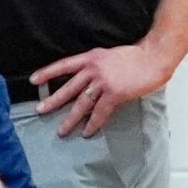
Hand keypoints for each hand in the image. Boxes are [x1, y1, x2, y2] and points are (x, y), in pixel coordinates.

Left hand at [32, 40, 174, 138]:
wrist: (154, 56)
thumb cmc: (135, 56)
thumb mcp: (108, 55)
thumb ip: (96, 66)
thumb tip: (86, 79)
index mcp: (90, 57)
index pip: (63, 65)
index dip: (48, 73)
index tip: (33, 80)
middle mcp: (93, 69)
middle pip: (68, 88)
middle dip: (53, 101)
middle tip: (39, 110)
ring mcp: (103, 82)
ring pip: (81, 103)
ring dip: (71, 118)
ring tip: (61, 130)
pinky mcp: (114, 93)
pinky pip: (100, 112)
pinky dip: (93, 123)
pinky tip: (86, 132)